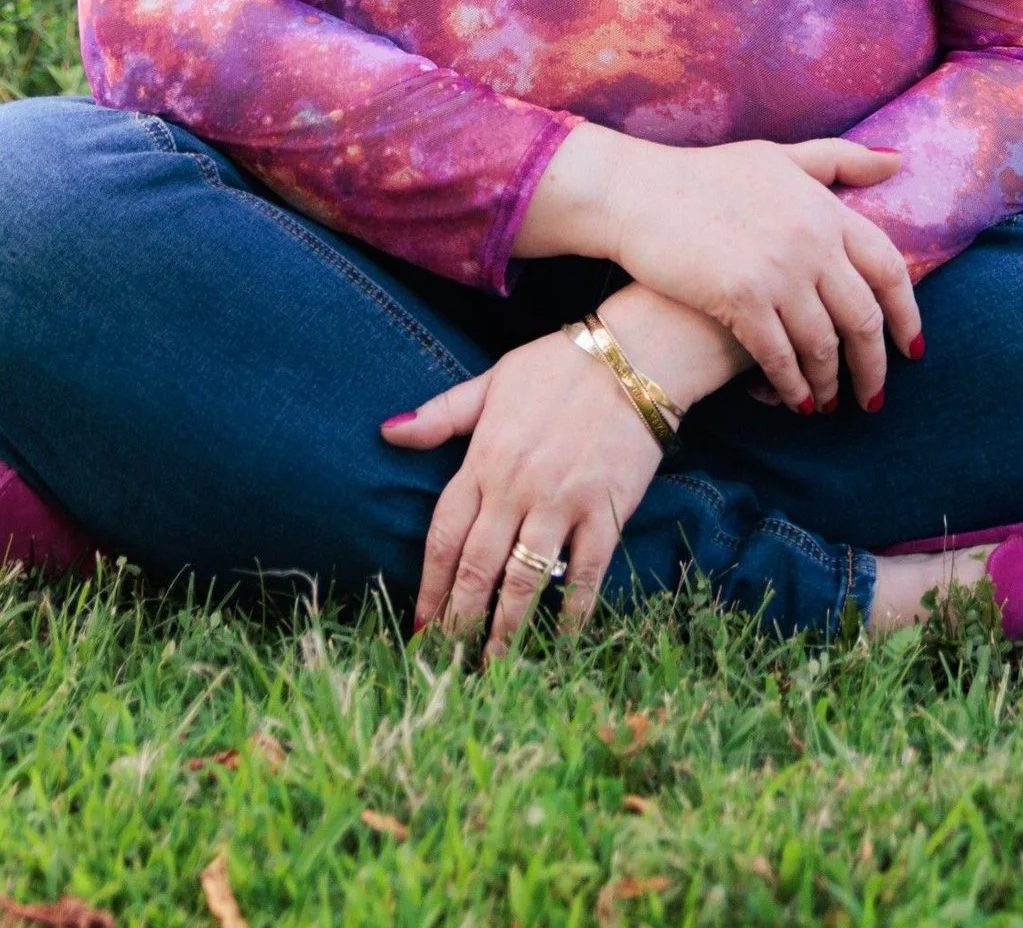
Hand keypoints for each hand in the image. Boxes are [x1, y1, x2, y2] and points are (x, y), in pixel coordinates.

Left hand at [382, 328, 662, 656]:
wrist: (634, 354)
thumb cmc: (559, 365)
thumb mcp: (494, 380)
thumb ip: (443, 414)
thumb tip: (388, 431)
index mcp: (485, 458)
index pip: (445, 535)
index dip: (430, 586)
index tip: (420, 625)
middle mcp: (517, 487)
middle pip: (479, 568)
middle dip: (460, 621)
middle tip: (448, 663)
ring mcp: (562, 501)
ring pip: (525, 580)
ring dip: (507, 629)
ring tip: (493, 668)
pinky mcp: (605, 510)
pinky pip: (585, 573)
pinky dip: (573, 612)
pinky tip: (561, 641)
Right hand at [518, 128, 924, 410]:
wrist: (638, 193)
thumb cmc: (707, 176)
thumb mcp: (779, 156)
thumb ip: (840, 161)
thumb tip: (900, 163)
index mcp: (825, 206)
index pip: (888, 267)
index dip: (907, 314)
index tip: (912, 349)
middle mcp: (811, 239)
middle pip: (863, 316)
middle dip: (874, 366)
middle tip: (875, 398)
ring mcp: (778, 270)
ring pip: (824, 345)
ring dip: (831, 384)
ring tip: (829, 405)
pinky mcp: (741, 298)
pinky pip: (781, 358)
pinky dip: (793, 387)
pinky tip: (794, 402)